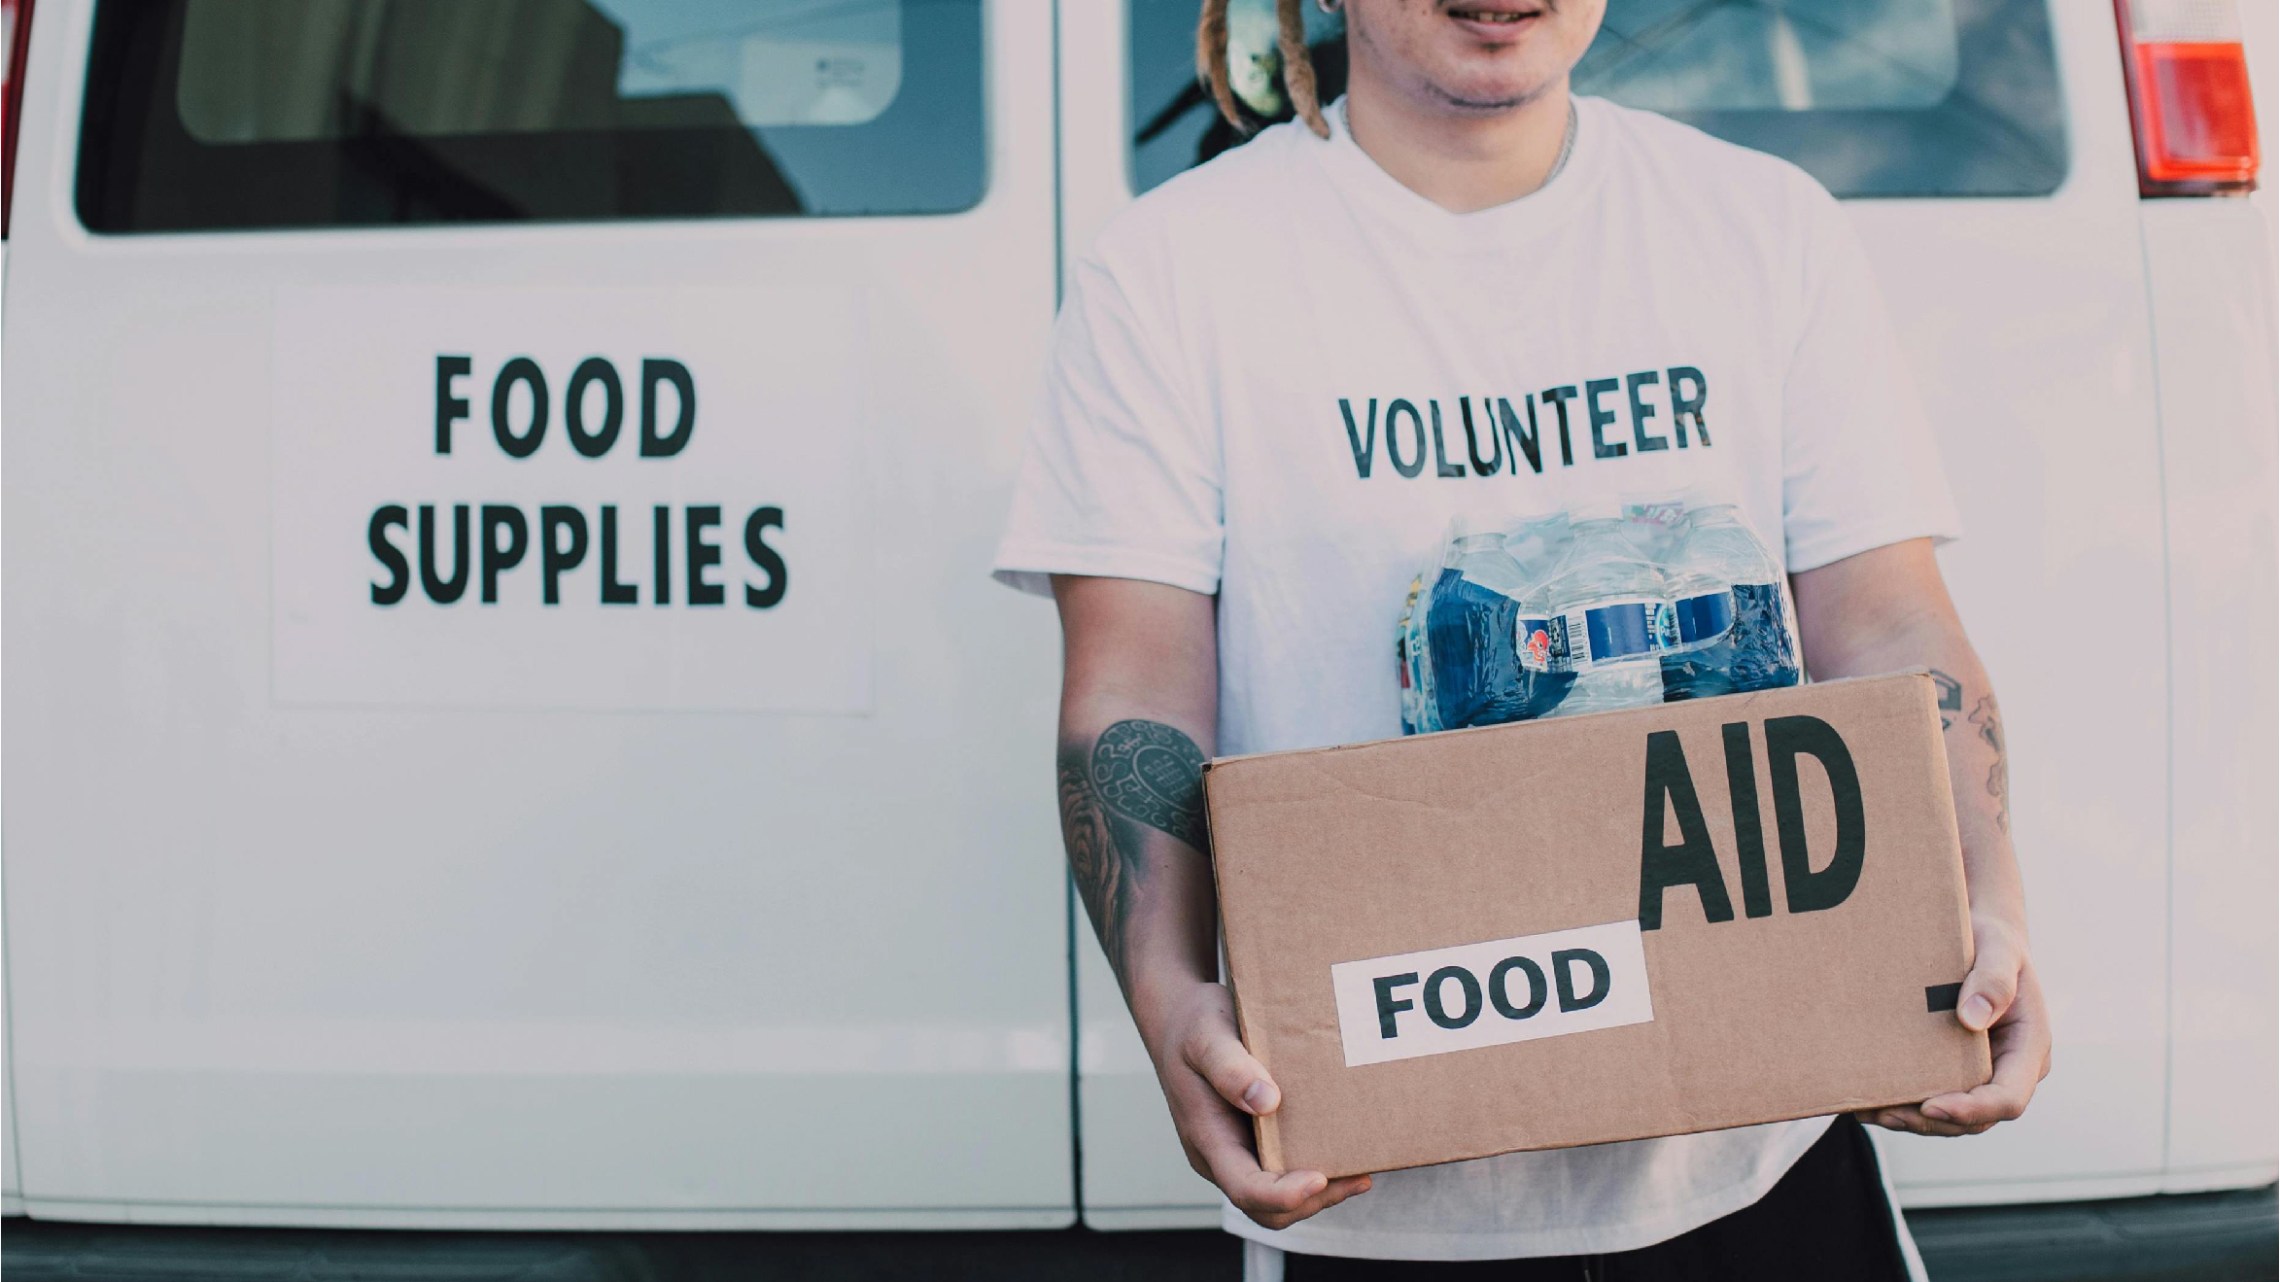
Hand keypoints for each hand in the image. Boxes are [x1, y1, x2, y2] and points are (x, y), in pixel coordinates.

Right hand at [1143, 981, 1371, 1228]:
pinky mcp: (1255, 1141)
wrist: (1179, 1018)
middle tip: (1357, 1177)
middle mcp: (1222, 1155)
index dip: (1282, 1195)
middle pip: (1266, 1208)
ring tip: (1362, 1172)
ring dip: (1321, 1193)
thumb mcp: (1206, 1036)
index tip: (1320, 1178)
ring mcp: (1238, 1151)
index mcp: (1207, 1136)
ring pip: (1280, 1198)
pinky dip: (1318, 1173)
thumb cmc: (1192, 1026)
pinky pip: (1286, 1171)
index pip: (1244, 1188)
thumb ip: (1230, 1068)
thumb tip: (1267, 1101)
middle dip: (1312, 1202)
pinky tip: (1348, 1152)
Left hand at [1861, 915, 2051, 1136]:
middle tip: (1887, 1114)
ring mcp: (1984, 1072)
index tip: (1932, 1105)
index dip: (1972, 1109)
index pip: (2008, 1097)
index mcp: (2029, 1048)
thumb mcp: (1999, 950)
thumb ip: (1993, 981)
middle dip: (1933, 1121)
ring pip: (1955, 1115)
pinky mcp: (1958, 1068)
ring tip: (1871, 1113)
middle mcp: (2009, 1068)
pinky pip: (1937, 1096)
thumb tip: (1972, 1020)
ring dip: (1914, 1120)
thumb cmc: (1994, 940)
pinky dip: (1906, 1104)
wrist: (1981, 936)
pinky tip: (1870, 1101)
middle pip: (1977, 1117)